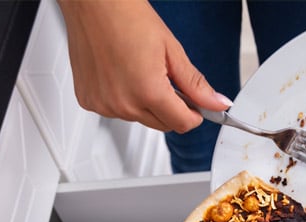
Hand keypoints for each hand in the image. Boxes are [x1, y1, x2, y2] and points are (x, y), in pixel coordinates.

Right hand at [57, 0, 231, 131]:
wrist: (92, 3)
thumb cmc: (127, 17)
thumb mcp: (171, 50)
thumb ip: (195, 84)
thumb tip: (217, 103)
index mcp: (148, 91)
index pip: (182, 124)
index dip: (194, 115)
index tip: (196, 107)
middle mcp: (123, 104)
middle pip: (162, 125)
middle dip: (171, 109)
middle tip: (166, 79)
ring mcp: (103, 105)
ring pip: (139, 118)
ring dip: (145, 104)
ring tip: (139, 71)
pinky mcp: (89, 101)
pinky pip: (116, 111)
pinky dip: (123, 99)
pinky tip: (121, 76)